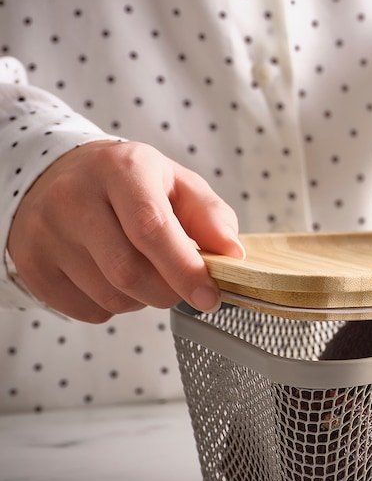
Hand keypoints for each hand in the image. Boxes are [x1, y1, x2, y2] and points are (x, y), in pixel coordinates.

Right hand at [8, 140, 243, 321]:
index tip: (209, 296)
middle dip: (168, 291)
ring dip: (142, 299)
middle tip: (181, 284)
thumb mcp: (178, 184)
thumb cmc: (131, 184)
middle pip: (129, 272)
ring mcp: (46, 231)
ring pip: (110, 296)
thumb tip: (232, 254)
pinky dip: (113, 306)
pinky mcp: (30, 262)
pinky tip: (113, 277)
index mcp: (122, 169)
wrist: (60, 175)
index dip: (185, 269)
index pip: (152, 228)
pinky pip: (87, 310)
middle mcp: (75, 196)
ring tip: (144, 270)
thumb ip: (211, 216)